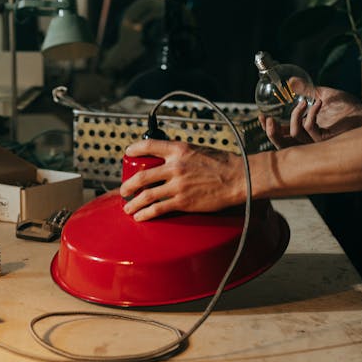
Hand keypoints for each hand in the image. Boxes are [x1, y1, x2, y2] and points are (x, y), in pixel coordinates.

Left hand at [120, 139, 242, 220]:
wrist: (238, 178)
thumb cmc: (223, 164)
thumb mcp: (199, 150)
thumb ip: (182, 155)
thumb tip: (169, 162)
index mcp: (180, 149)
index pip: (150, 144)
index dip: (134, 148)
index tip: (127, 152)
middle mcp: (175, 166)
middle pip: (142, 175)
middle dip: (128, 185)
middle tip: (123, 191)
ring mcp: (178, 185)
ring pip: (146, 195)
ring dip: (133, 203)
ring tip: (128, 208)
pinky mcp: (182, 201)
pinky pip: (158, 209)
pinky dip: (145, 214)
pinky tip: (139, 217)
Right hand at [260, 86, 361, 148]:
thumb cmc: (347, 108)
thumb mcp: (322, 95)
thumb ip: (306, 90)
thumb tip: (291, 81)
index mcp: (304, 133)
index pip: (281, 136)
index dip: (268, 129)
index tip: (261, 116)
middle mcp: (308, 141)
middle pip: (282, 145)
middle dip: (272, 133)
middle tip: (268, 119)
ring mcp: (316, 142)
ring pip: (294, 137)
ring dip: (294, 118)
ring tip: (302, 103)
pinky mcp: (325, 140)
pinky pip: (310, 128)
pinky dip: (311, 114)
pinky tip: (317, 103)